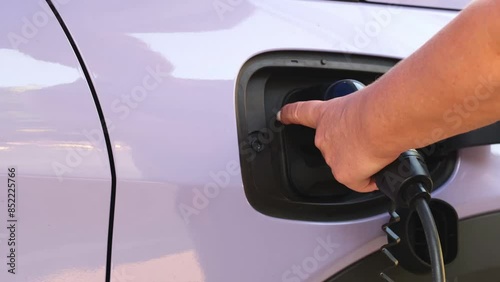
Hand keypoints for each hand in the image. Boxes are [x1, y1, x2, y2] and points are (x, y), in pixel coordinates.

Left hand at [277, 92, 398, 192]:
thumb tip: (373, 127)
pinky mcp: (344, 175)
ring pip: (348, 166)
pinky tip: (379, 167)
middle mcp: (323, 137)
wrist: (381, 121)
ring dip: (363, 162)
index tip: (280, 116)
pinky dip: (372, 179)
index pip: (300, 112)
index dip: (289, 115)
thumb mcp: (364, 102)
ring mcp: (332, 157)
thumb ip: (360, 115)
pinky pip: (360, 183)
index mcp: (327, 114)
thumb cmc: (379, 106)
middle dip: (351, 148)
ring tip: (379, 150)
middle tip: (370, 141)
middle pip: (333, 148)